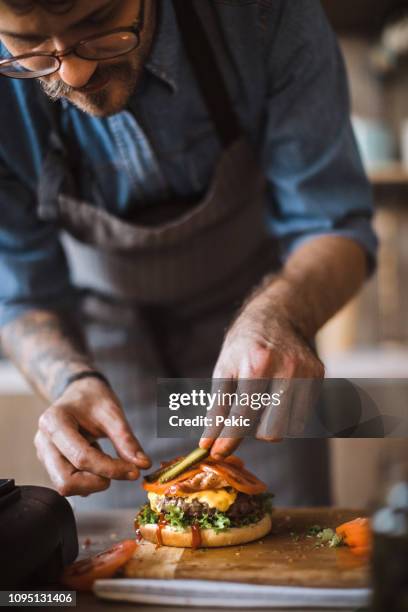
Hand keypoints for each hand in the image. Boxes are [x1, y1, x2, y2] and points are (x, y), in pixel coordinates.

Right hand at [35, 377, 150, 496]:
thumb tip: (143, 464)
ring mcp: (44, 454)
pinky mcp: (51, 464)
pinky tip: (97, 459)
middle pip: (66, 481)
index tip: (134, 471)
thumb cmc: (93, 398)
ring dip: (93, 482)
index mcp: (54, 422)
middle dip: (97, 482)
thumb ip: (126, 439)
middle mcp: (43, 441)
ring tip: (106, 458)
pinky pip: (68, 483)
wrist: (79, 392)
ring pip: (66, 487)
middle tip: (120, 471)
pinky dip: (88, 480)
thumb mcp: (112, 412)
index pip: (81, 457)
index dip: (110, 468)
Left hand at [200, 298, 323, 457]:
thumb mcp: (224, 371)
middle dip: (254, 432)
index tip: (216, 453)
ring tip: (262, 400)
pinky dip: (286, 412)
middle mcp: (288, 369)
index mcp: (258, 365)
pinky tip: (278, 392)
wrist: (276, 317)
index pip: (243, 416)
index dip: (228, 439)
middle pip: (272, 431)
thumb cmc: (243, 347)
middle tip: (244, 417)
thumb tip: (207, 444)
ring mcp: (307, 373)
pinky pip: (302, 415)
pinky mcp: (319, 376)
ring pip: (289, 427)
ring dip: (271, 423)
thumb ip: (217, 409)